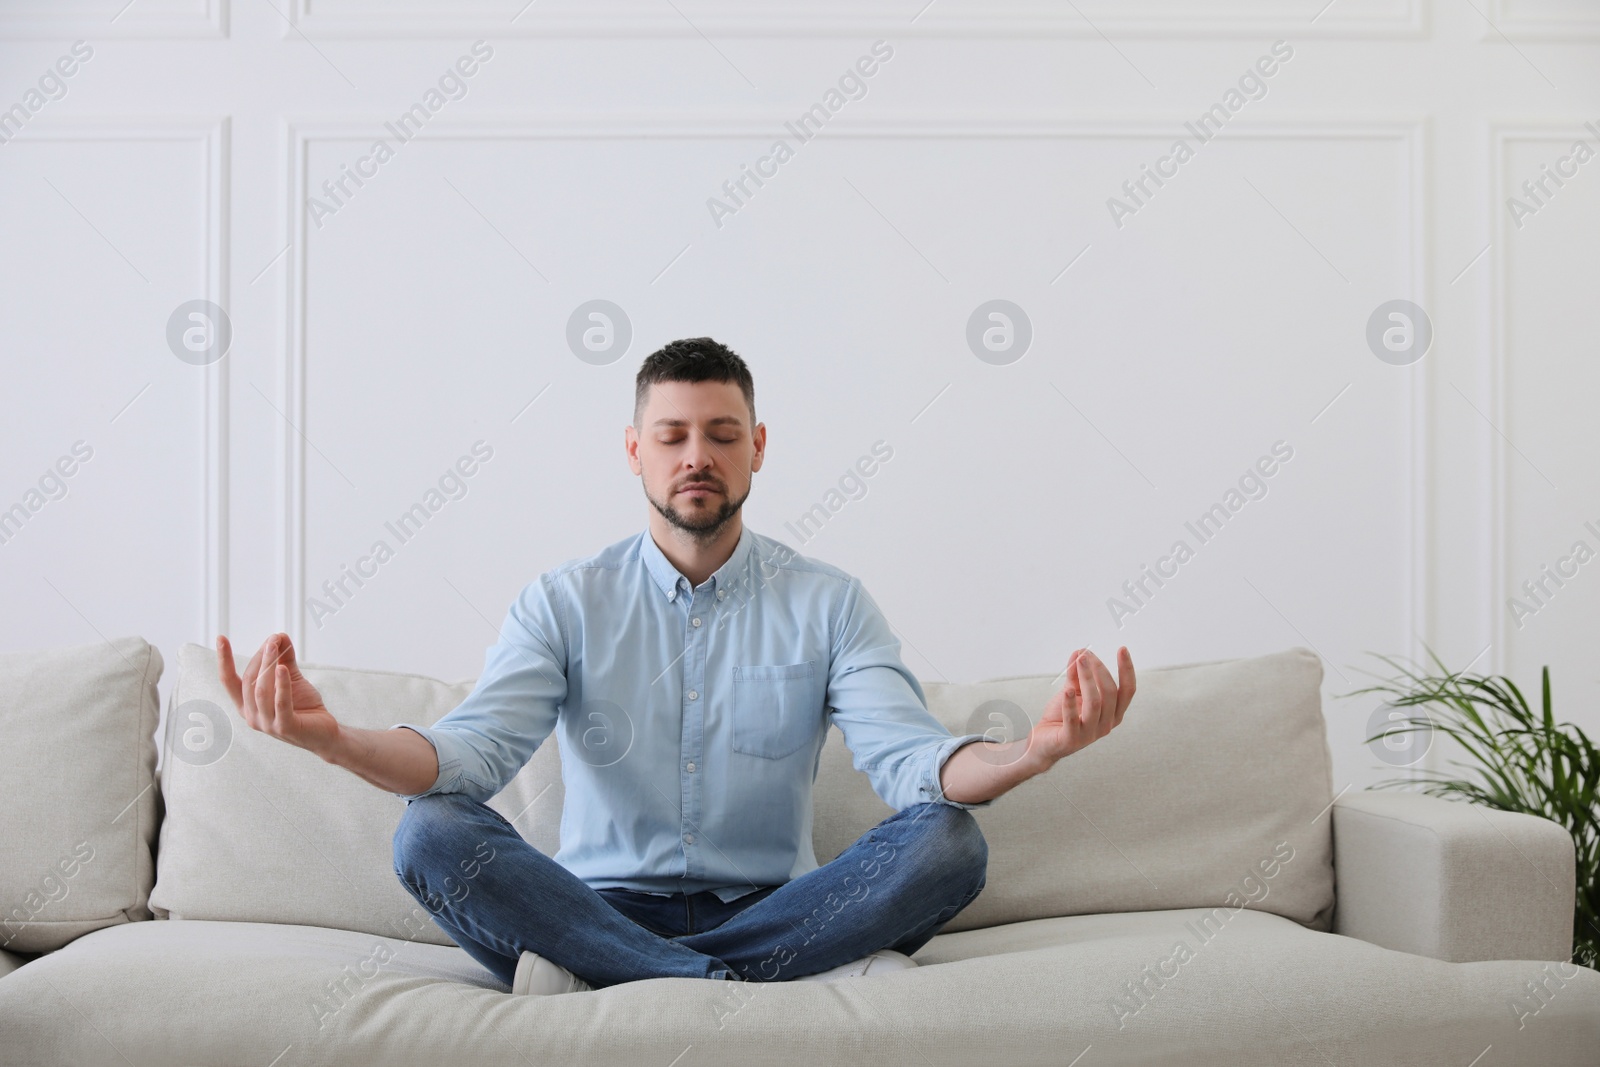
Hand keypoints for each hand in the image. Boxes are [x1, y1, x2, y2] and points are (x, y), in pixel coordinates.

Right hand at [216, 633, 340, 756]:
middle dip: (259, 658)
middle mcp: (251, 716)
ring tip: (275, 646)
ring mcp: (267, 724)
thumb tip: (279, 635)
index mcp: (247, 705)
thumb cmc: (304, 706)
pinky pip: (280, 703)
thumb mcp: (291, 678)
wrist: (324, 732)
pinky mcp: (285, 728)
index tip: (220, 637)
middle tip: (272, 640)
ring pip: (261, 690)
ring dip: (268, 665)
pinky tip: (283, 668)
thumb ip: (284, 658)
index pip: (229, 681)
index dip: (224, 660)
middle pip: (249, 681)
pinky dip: (281, 684)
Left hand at [1029, 646, 1135, 764]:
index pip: (1127, 690)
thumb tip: (1080, 652)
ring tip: (1079, 662)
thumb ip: (1077, 674)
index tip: (1122, 649)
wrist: (1043, 741)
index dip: (1127, 670)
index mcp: (1113, 713)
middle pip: (1110, 693)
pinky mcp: (1072, 740)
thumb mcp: (1072, 691)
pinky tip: (1067, 690)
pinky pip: (1073, 719)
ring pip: (1094, 703)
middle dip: (1099, 670)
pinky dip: (1070, 703)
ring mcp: (1090, 734)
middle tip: (1086, 655)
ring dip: (1086, 679)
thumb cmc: (1062, 717)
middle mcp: (1106, 724)